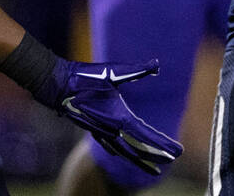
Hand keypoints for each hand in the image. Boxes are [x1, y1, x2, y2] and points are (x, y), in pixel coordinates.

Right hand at [45, 59, 181, 174]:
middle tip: (173, 159)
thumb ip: (136, 70)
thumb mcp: (114, 72)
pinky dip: (119, 152)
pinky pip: (109, 145)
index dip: (163, 144)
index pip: (146, 135)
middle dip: (155, 154)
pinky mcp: (92, 128)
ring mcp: (100, 132)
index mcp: (119, 118)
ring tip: (153, 168)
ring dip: (139, 159)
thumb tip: (156, 64)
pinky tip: (120, 154)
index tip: (177, 152)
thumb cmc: (85, 78)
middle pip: (137, 148)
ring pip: (124, 151)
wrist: (57, 85)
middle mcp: (111, 130)